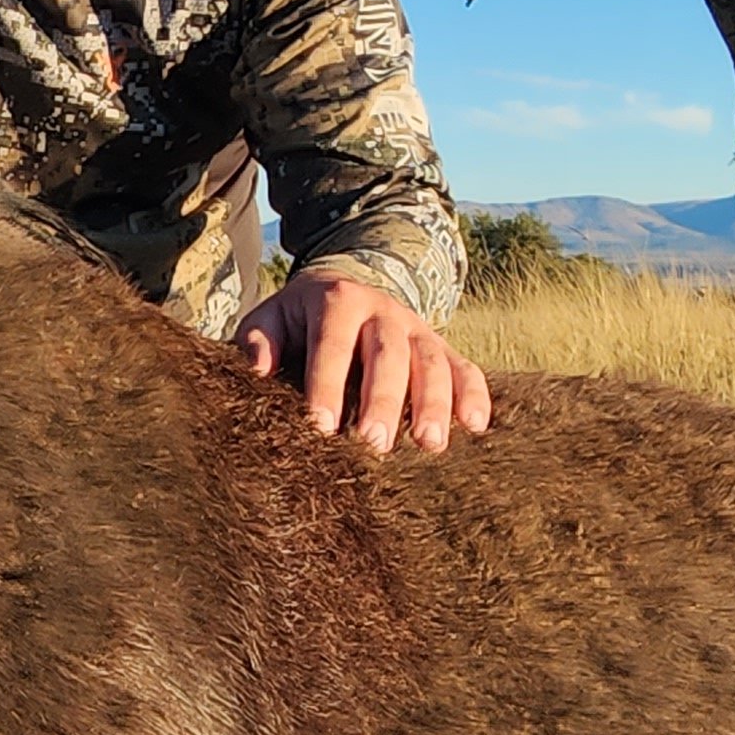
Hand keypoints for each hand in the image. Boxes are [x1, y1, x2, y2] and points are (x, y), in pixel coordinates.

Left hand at [236, 271, 491, 455]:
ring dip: (434, 403)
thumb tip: (258, 369)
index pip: (331, 344)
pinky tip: (476, 426)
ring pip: (432, 361)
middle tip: (374, 444)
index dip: (327, 385)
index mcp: (337, 299)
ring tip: (429, 444)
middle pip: (388, 353)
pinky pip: (465, 366)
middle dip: (383, 399)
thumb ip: (259, 339)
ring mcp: (417, 328)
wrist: (344, 289)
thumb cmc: (299, 319)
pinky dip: (474, 394)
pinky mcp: (441, 347)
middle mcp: (383, 310)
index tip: (320, 427)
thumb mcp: (272, 318)